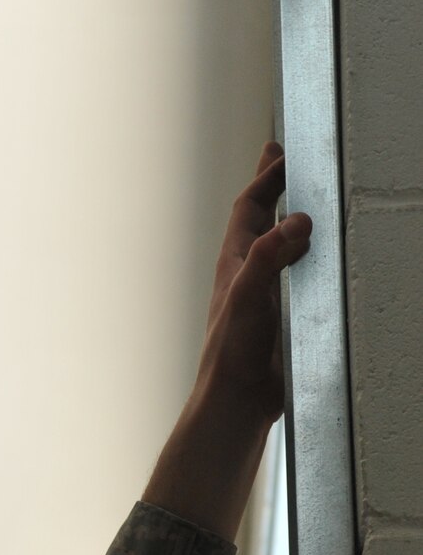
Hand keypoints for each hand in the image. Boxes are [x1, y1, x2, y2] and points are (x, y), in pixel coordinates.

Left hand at [191, 141, 310, 425]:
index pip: (249, 207)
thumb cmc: (232, 353)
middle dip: (271, 188)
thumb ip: (268, 256)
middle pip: (259, 220)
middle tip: (282, 158)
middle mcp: (247, 275)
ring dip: (290, 221)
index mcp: (235, 263)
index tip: (284, 151)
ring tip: (306, 202)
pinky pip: (296, 277)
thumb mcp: (247, 296)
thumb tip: (298, 220)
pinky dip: (307, 258)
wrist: (237, 403)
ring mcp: (264, 295)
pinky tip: (322, 259)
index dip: (266, 178)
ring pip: (277, 246)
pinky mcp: (280, 318)